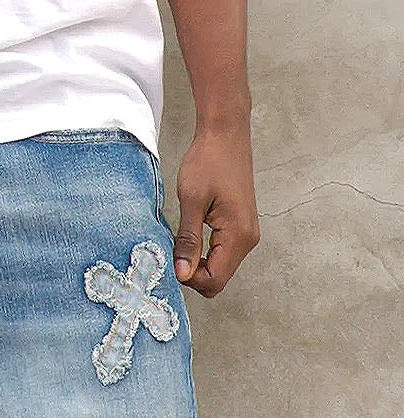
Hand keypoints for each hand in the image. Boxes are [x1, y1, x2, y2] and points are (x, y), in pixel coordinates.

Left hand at [173, 123, 259, 296]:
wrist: (225, 133)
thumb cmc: (208, 160)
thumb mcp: (191, 201)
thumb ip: (188, 241)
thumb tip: (183, 273)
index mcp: (238, 234)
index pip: (214, 281)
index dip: (190, 279)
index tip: (173, 259)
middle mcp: (248, 239)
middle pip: (218, 280)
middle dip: (193, 274)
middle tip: (174, 252)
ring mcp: (247, 234)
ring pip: (220, 269)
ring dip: (198, 264)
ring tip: (182, 242)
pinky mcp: (241, 228)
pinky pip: (222, 255)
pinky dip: (205, 254)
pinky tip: (191, 238)